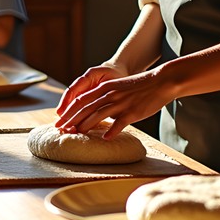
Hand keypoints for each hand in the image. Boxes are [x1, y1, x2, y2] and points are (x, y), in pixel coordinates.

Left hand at [54, 65, 169, 138]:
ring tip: (76, 133)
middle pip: (85, 107)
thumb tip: (92, 109)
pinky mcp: (133, 112)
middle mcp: (109, 94)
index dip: (68, 110)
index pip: (80, 100)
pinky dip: (111, 131)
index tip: (59, 120)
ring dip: (86, 124)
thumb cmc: (138, 87)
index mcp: (104, 88)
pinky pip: (120, 123)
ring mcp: (121, 103)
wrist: (160, 81)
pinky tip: (104, 138)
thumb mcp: (117, 87)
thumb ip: (104, 96)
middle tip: (61, 129)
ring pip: (98, 114)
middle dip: (71, 119)